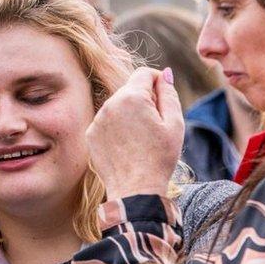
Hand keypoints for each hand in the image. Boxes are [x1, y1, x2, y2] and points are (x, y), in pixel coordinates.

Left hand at [86, 67, 183, 200]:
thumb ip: (168, 94)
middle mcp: (109, 104)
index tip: (164, 97)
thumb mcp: (174, 124)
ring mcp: (97, 119)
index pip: (144, 73)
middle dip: (144, 99)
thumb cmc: (159, 158)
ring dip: (130, 114)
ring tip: (141, 139)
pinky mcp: (90, 134)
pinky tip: (127, 146)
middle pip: (130, 89)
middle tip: (156, 125)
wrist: (135, 190)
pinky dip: (117, 128)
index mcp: (131, 98)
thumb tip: (165, 74)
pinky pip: (107, 121)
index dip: (158, 81)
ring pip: (117, 106)